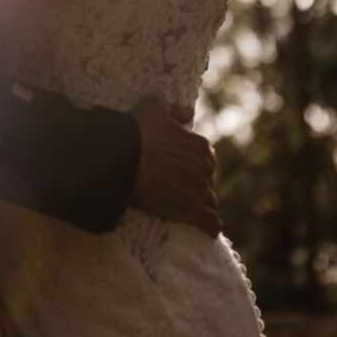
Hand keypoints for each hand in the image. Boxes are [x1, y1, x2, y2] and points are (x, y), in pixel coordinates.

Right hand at [130, 93, 220, 238]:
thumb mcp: (155, 106)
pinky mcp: (192, 210)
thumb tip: (188, 112)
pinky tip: (207, 230)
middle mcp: (205, 167)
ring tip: (192, 210)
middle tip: (181, 189)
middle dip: (198, 184)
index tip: (182, 169)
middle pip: (207, 180)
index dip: (194, 163)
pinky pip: (210, 223)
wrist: (125, 158)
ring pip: (210, 202)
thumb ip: (174, 109)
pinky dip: (210, 226)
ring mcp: (200, 190)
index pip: (205, 158)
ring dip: (204, 205)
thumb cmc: (139, 131)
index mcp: (200, 145)